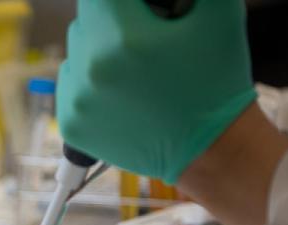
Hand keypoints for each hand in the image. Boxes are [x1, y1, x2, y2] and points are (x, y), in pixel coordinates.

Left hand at [58, 0, 256, 183]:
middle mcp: (91, 68)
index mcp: (123, 37)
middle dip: (112, 23)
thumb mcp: (218, 13)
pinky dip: (89, 84)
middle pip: (86, 20)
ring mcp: (76, 100)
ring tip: (134, 69)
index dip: (122, 1)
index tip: (138, 9)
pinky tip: (121, 92)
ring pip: (76, 52)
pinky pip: (70, 85)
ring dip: (99, 52)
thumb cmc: (216, 79)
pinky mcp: (71, 124)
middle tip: (145, 39)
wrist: (210, 147)